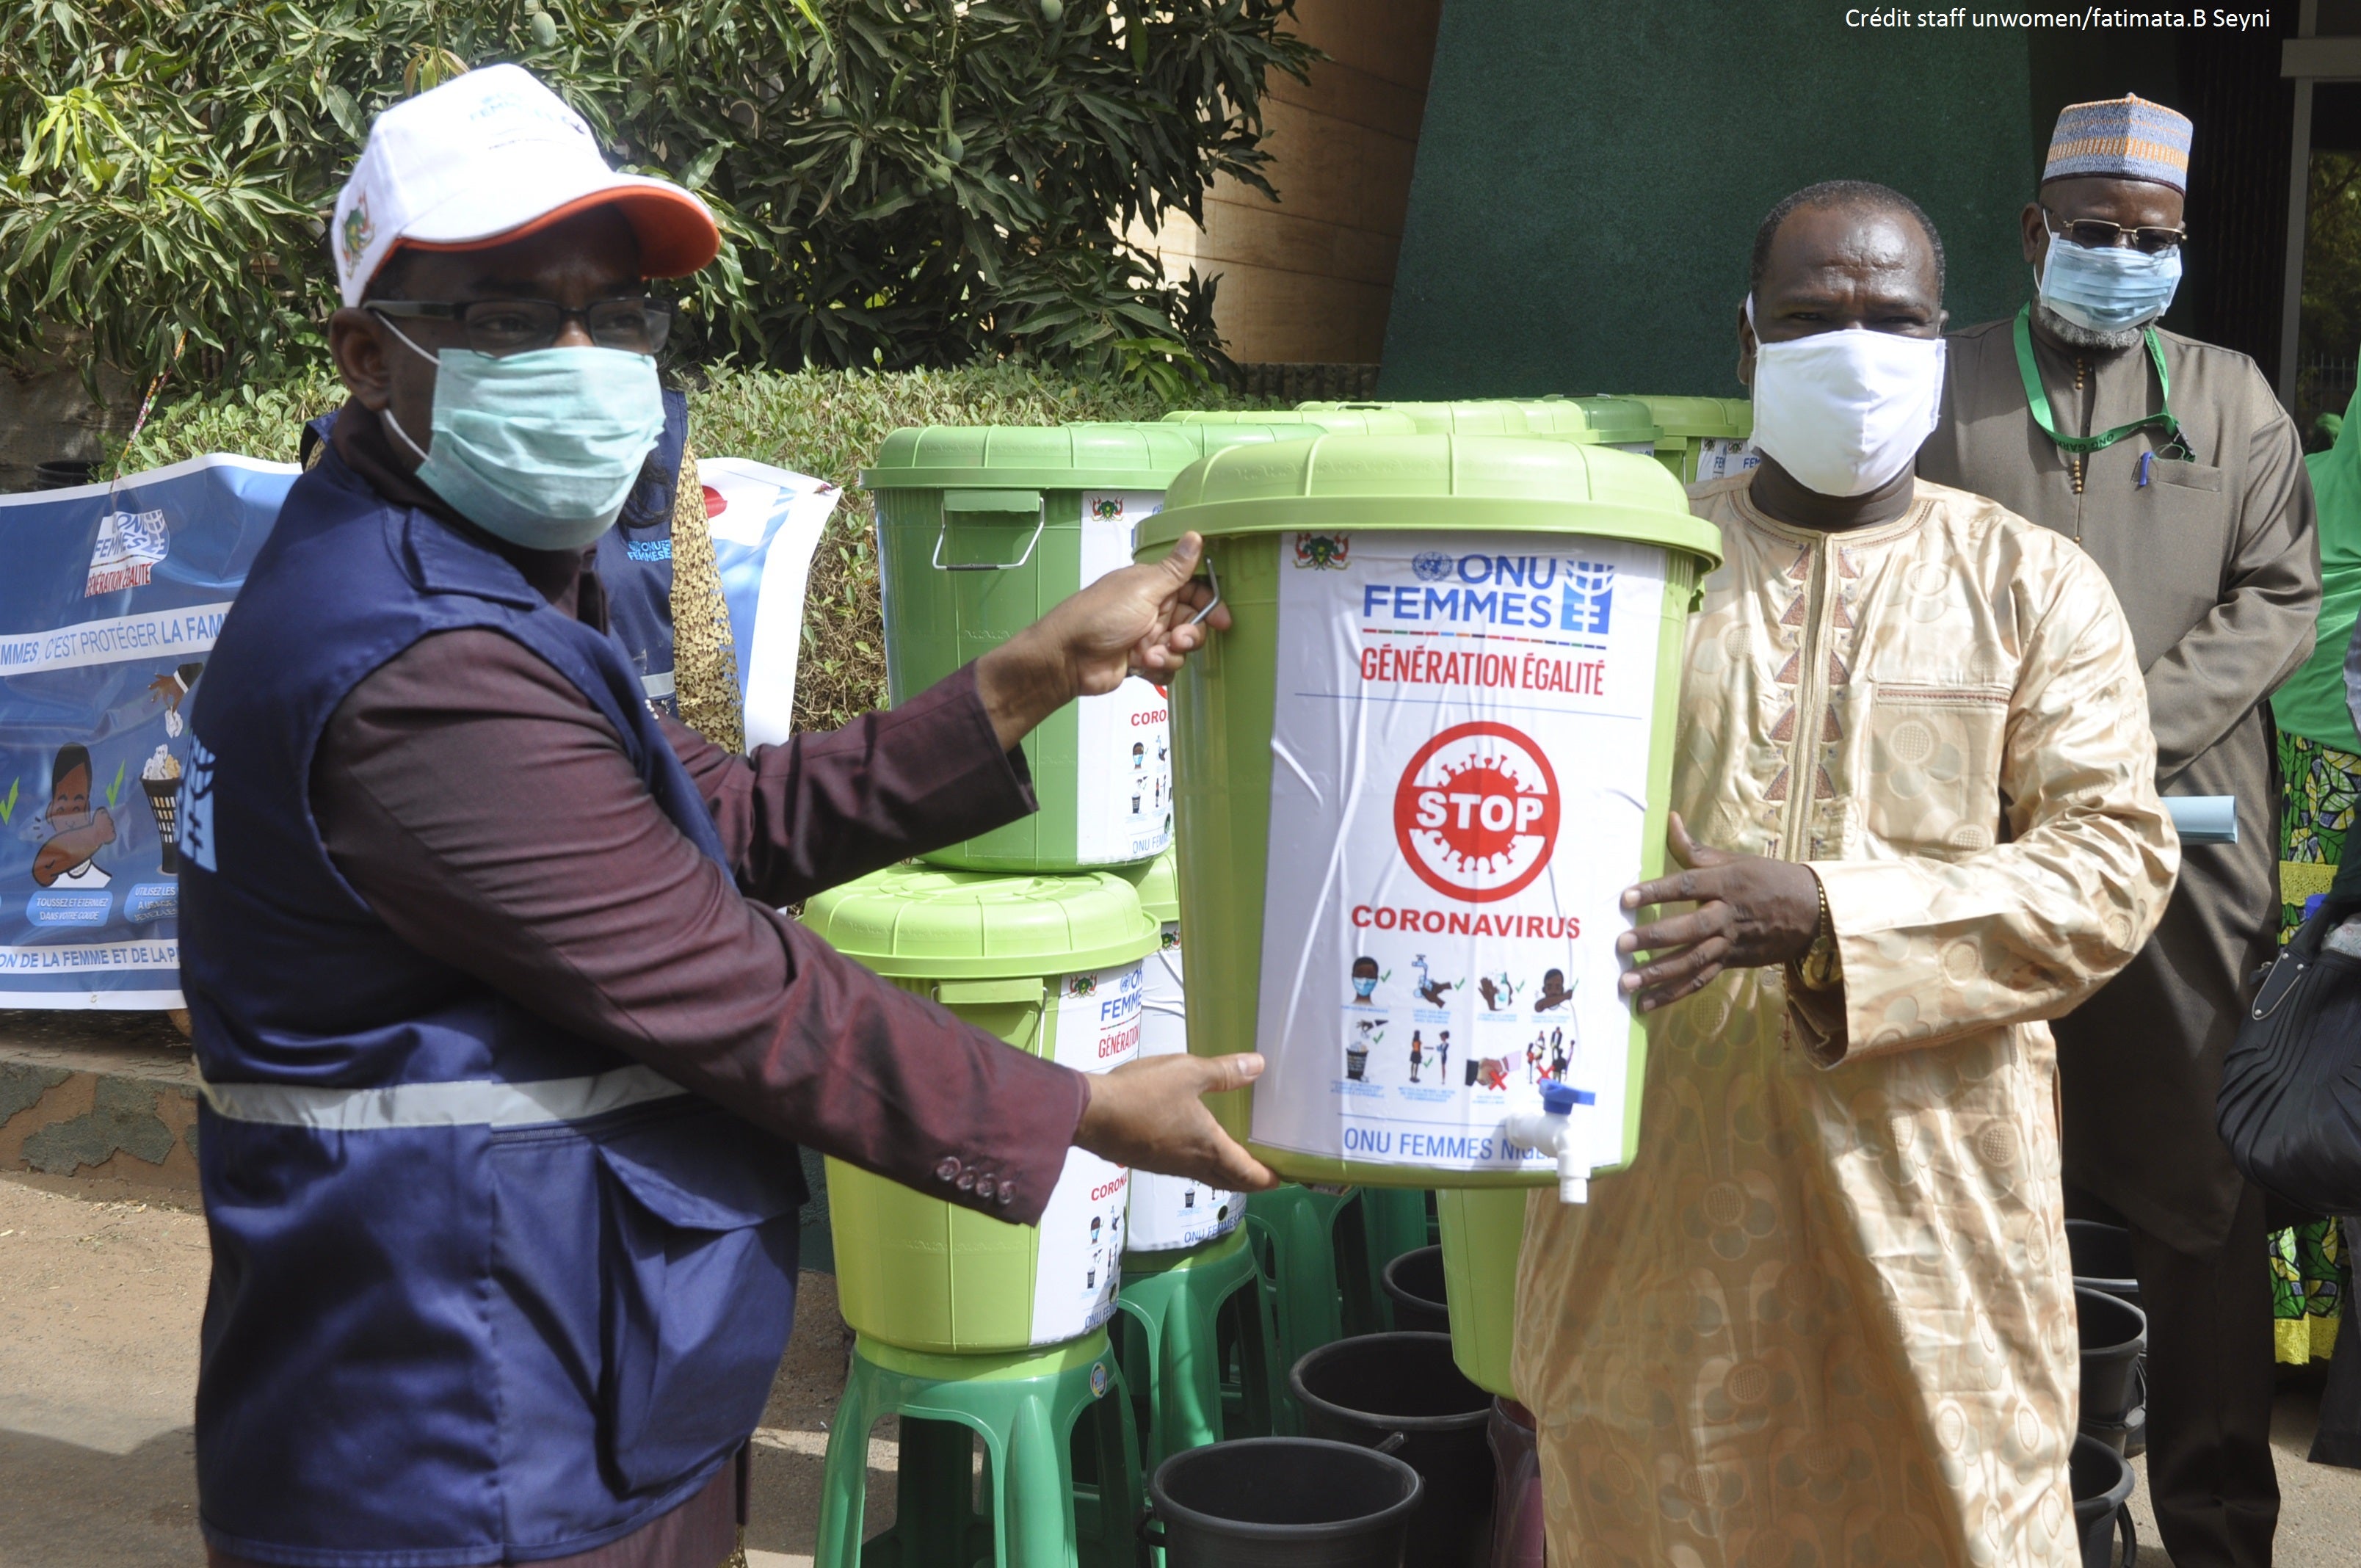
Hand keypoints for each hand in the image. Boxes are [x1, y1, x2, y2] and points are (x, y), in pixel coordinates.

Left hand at [973, 533, 1228, 750]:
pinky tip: (1141, 667)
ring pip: (1181, 648)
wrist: (1068, 658)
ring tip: (1150, 655)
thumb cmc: (1099, 617)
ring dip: (1172, 654)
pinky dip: (1159, 669)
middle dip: (1190, 635)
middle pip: (1192, 622)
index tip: (1222, 621)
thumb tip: (1194, 536)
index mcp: (1153, 586)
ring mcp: (1146, 637)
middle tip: (1177, 639)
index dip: (1210, 606)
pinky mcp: (1141, 662)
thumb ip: (1174, 569)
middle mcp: (1151, 610)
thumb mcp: (1142, 588)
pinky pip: (1167, 667)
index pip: (1193, 591)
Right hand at [1073, 1052, 1277, 1191]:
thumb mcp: (1187, 1072)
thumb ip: (1223, 1072)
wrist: (1091, 1114)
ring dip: (1223, 1172)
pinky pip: (1183, 1169)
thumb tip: (1258, 1065)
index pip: (1246, 1172)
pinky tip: (1193, 1147)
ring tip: (1234, 1160)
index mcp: (1207, 1146)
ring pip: (1204, 1176)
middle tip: (1263, 1174)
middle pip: (1227, 1180)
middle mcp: (1190, 1163)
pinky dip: (1199, 1164)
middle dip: (1248, 1180)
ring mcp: (1167, 1166)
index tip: (1281, 1179)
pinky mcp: (1148, 1161)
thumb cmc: (1143, 1093)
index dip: (1266, 1178)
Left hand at [1614, 812, 1820, 1012]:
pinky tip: (1645, 1004)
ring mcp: (1730, 943)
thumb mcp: (1734, 860)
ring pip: (1692, 961)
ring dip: (1659, 974)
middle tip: (1622, 944)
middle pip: (1689, 929)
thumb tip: (1669, 819)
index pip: (1686, 886)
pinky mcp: (1731, 963)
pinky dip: (1673, 994)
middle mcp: (1726, 916)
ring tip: (1626, 982)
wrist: (1811, 912)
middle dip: (1655, 937)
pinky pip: (1700, 981)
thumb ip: (1694, 848)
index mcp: (1725, 884)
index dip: (1656, 892)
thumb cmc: (1766, 879)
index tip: (1626, 898)